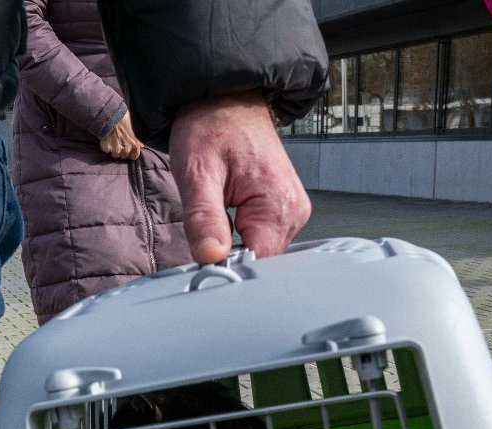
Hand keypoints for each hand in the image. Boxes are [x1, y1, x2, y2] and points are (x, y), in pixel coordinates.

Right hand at [99, 113, 141, 160]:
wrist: (112, 115)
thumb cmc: (123, 120)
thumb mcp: (132, 130)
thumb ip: (136, 140)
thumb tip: (141, 146)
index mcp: (134, 146)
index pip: (134, 157)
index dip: (131, 153)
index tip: (128, 150)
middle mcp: (126, 149)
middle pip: (123, 156)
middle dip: (121, 151)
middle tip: (119, 142)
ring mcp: (116, 149)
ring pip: (115, 155)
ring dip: (113, 150)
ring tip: (113, 140)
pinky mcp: (107, 148)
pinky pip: (106, 150)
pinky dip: (106, 146)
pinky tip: (107, 139)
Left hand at [170, 92, 308, 263]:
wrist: (224, 98)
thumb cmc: (211, 126)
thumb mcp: (197, 172)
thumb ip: (203, 219)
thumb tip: (210, 258)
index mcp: (279, 202)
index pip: (258, 262)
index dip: (228, 268)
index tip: (204, 260)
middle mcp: (294, 210)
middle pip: (260, 260)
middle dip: (230, 256)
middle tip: (204, 233)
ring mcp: (291, 210)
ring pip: (259, 251)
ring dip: (233, 244)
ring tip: (217, 215)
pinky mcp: (283, 209)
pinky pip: (261, 237)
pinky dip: (239, 235)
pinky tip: (226, 216)